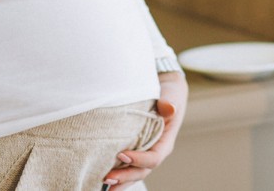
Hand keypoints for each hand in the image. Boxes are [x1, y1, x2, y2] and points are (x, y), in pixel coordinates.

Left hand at [102, 72, 188, 188]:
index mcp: (165, 142)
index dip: (139, 160)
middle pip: (141, 171)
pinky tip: (101, 177)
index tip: (121, 154)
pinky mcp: (134, 149)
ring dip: (120, 181)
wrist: (165, 91)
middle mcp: (154, 151)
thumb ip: (169, 102)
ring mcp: (144, 153)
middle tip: (107, 179)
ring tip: (104, 185)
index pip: (153, 158)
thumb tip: (169, 108)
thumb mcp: (171, 96)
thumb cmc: (169, 94)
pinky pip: (126, 165)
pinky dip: (116, 172)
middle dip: (125, 177)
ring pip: (133, 172)